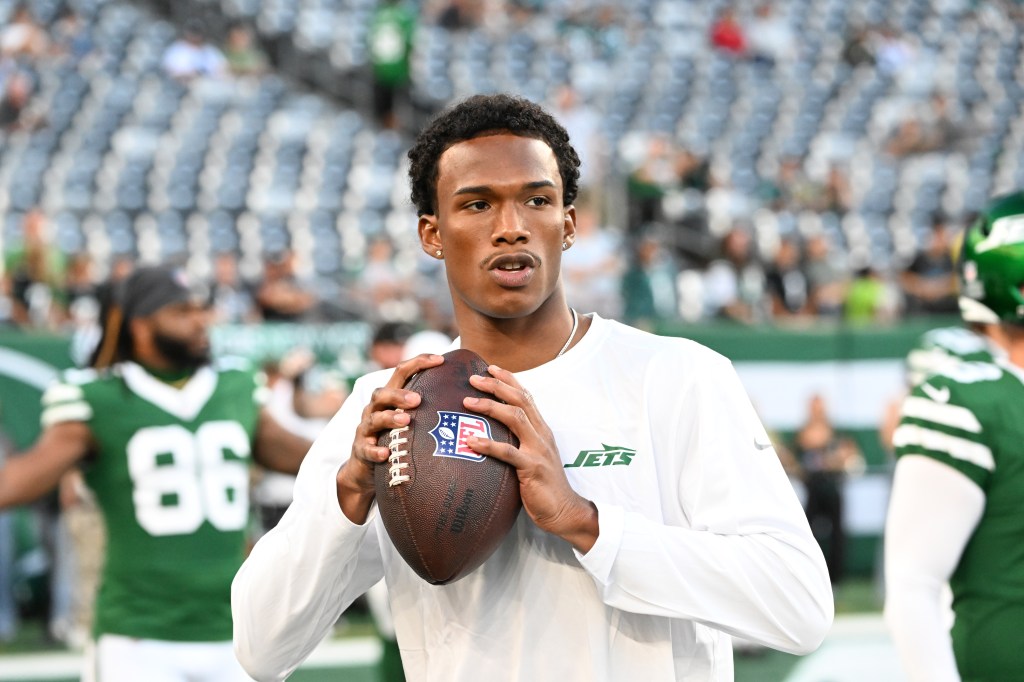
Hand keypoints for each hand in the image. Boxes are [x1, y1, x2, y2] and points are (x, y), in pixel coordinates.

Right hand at [335, 353, 444, 522]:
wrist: (367, 469)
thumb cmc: (397, 439)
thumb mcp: (411, 420)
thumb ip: (430, 407)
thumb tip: (469, 396)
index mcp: (390, 397)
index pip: (402, 372)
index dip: (419, 363)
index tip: (440, 359)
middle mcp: (375, 409)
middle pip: (382, 393)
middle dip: (399, 394)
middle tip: (418, 399)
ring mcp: (366, 429)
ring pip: (374, 418)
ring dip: (390, 418)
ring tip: (406, 420)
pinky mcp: (361, 450)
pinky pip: (366, 449)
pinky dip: (375, 450)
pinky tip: (386, 453)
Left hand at [464, 366, 597, 552]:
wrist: (565, 511)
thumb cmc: (545, 486)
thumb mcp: (534, 457)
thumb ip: (519, 443)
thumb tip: (492, 435)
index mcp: (542, 430)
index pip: (526, 396)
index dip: (509, 379)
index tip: (490, 368)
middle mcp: (542, 435)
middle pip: (520, 400)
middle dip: (496, 386)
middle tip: (473, 378)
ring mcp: (538, 450)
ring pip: (515, 418)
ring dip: (490, 407)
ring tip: (467, 402)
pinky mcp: (532, 468)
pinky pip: (508, 453)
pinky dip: (488, 445)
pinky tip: (471, 441)